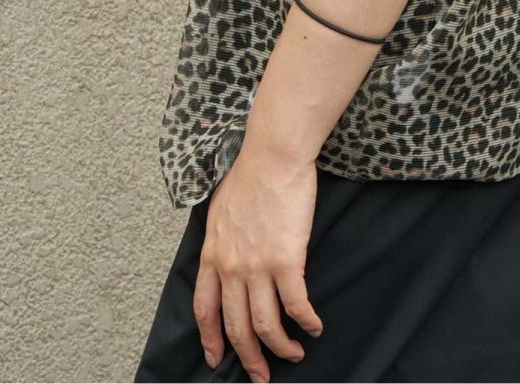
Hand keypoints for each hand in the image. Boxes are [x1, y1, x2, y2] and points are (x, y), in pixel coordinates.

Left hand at [193, 143, 324, 382]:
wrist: (272, 157)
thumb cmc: (250, 174)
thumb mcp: (220, 210)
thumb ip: (221, 239)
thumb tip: (226, 253)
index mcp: (213, 255)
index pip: (206, 310)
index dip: (211, 339)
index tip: (216, 358)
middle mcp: (231, 268)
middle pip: (237, 326)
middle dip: (249, 358)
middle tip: (260, 375)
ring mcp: (258, 267)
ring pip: (266, 324)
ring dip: (280, 348)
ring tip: (293, 356)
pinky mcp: (287, 261)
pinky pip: (296, 305)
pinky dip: (305, 322)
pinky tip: (313, 327)